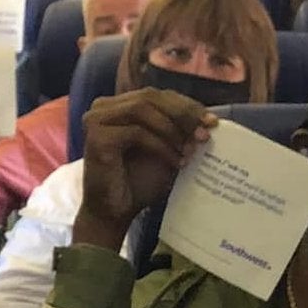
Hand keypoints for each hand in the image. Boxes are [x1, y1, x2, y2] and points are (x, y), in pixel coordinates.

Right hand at [77, 89, 216, 250]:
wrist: (114, 212)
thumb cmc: (138, 182)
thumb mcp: (165, 149)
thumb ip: (179, 131)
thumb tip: (210, 120)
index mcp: (118, 105)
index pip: (156, 95)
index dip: (186, 105)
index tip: (212, 122)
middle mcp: (103, 107)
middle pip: (149, 97)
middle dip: (182, 114)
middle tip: (205, 134)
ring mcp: (96, 120)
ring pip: (142, 109)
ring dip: (172, 129)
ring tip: (191, 149)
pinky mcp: (96, 138)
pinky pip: (136, 133)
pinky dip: (161, 146)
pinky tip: (176, 162)